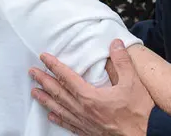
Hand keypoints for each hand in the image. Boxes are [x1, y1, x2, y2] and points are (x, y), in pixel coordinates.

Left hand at [30, 39, 152, 135]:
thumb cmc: (139, 112)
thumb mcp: (133, 82)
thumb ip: (122, 62)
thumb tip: (114, 44)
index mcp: (90, 97)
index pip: (67, 77)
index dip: (54, 66)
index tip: (44, 57)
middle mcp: (83, 110)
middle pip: (58, 93)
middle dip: (43, 81)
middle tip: (31, 72)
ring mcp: (84, 123)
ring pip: (59, 109)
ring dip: (45, 100)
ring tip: (34, 93)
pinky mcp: (88, 133)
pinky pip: (68, 125)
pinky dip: (58, 119)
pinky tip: (51, 117)